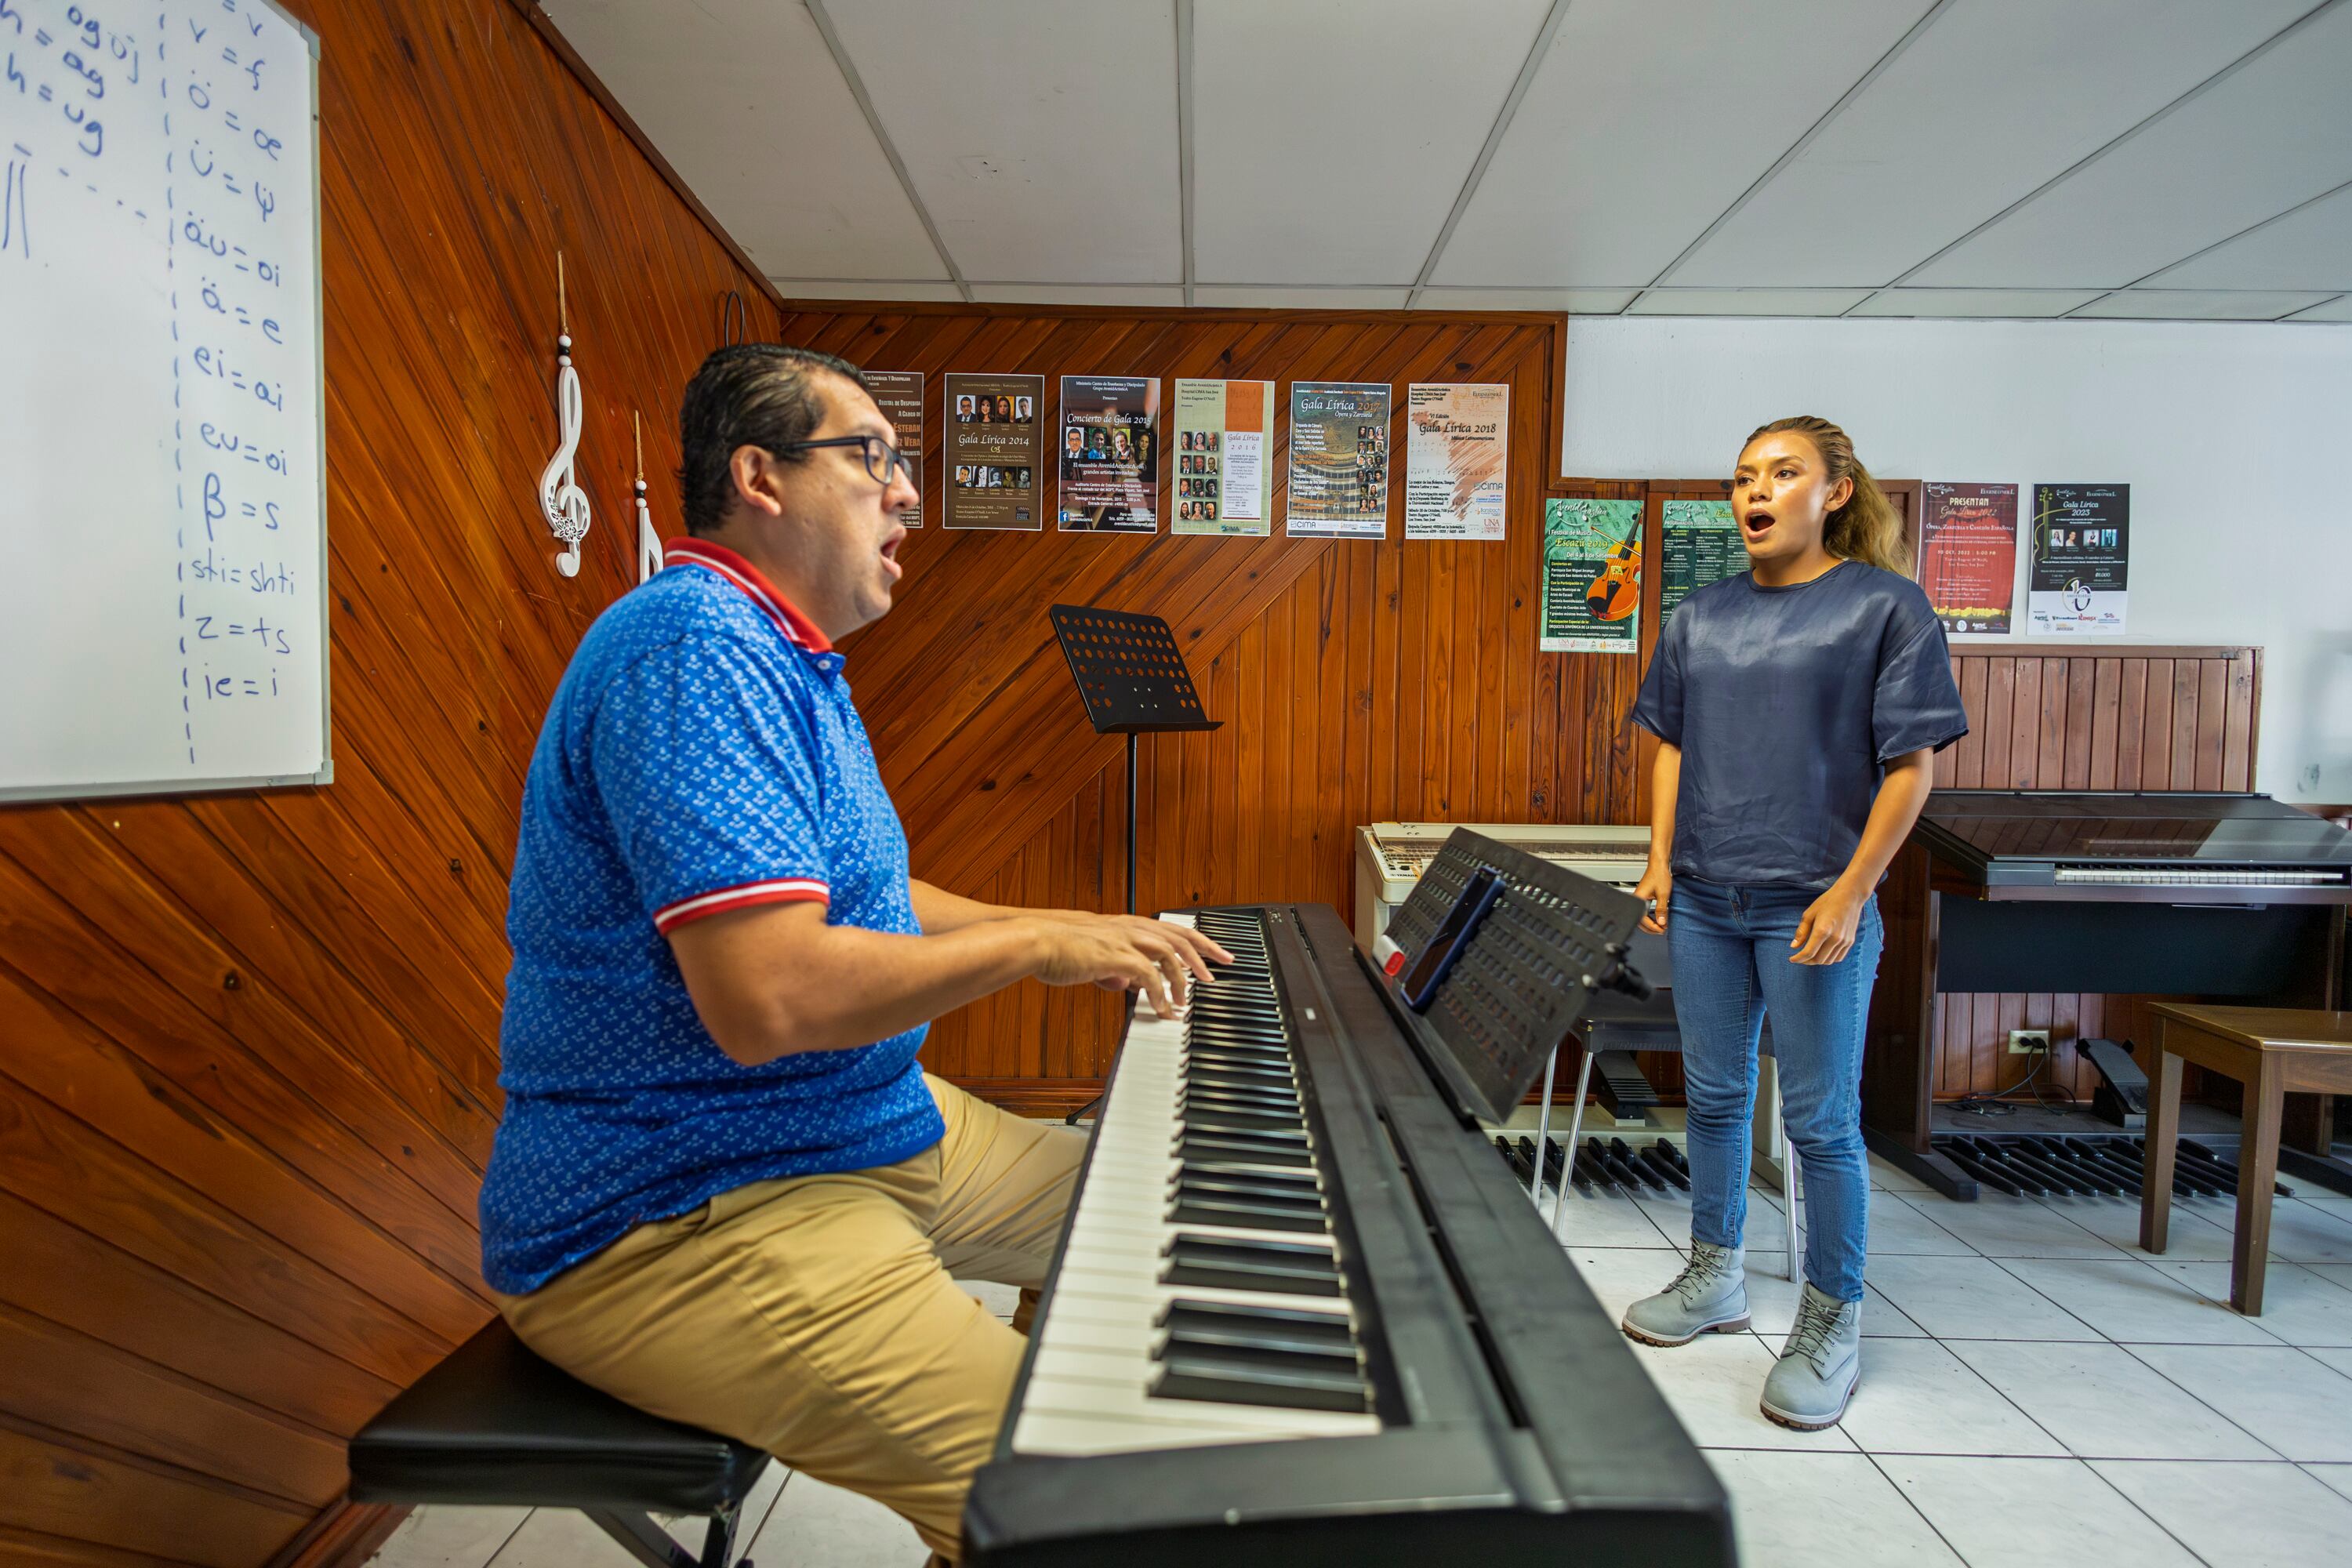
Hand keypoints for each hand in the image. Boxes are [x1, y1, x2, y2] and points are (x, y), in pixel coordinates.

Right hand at [1028, 915, 1231, 1018]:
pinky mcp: (1117, 957)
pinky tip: (1163, 1009)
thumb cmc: (1055, 948)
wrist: (1035, 940)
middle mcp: (1128, 927)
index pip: (1167, 928)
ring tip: (1190, 998)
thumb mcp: (1089, 959)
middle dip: (1205, 949)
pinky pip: (1149, 977)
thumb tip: (1125, 984)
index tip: (1209, 951)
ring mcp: (1124, 940)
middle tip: (1225, 963)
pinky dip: (1160, 994)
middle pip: (1179, 934)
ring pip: (1169, 953)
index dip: (1192, 939)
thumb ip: (1111, 969)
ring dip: (1185, 976)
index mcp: (1123, 924)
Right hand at [1633, 860, 1670, 933]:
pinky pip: (1644, 912)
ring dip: (1651, 924)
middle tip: (1661, 930)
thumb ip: (1662, 909)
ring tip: (1661, 926)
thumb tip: (1661, 922)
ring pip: (1641, 918)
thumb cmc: (1659, 875)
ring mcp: (1639, 899)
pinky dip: (1651, 918)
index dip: (1653, 927)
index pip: (1642, 919)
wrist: (1658, 866)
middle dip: (1650, 928)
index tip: (1662, 929)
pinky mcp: (1642, 898)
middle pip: (1639, 921)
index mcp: (1638, 899)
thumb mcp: (1663, 894)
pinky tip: (1658, 919)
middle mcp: (1636, 900)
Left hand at [1790, 881, 1866, 965]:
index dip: (1798, 959)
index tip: (1791, 959)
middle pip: (1818, 959)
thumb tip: (1793, 947)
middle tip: (1799, 957)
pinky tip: (1822, 953)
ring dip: (1817, 961)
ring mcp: (1844, 941)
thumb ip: (1801, 932)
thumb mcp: (1809, 914)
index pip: (1808, 953)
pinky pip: (1838, 957)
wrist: (1850, 896)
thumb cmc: (1827, 902)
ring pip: (1828, 961)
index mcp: (1823, 930)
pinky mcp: (1850, 941)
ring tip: (1810, 955)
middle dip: (1806, 961)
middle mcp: (1835, 938)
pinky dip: (1829, 959)